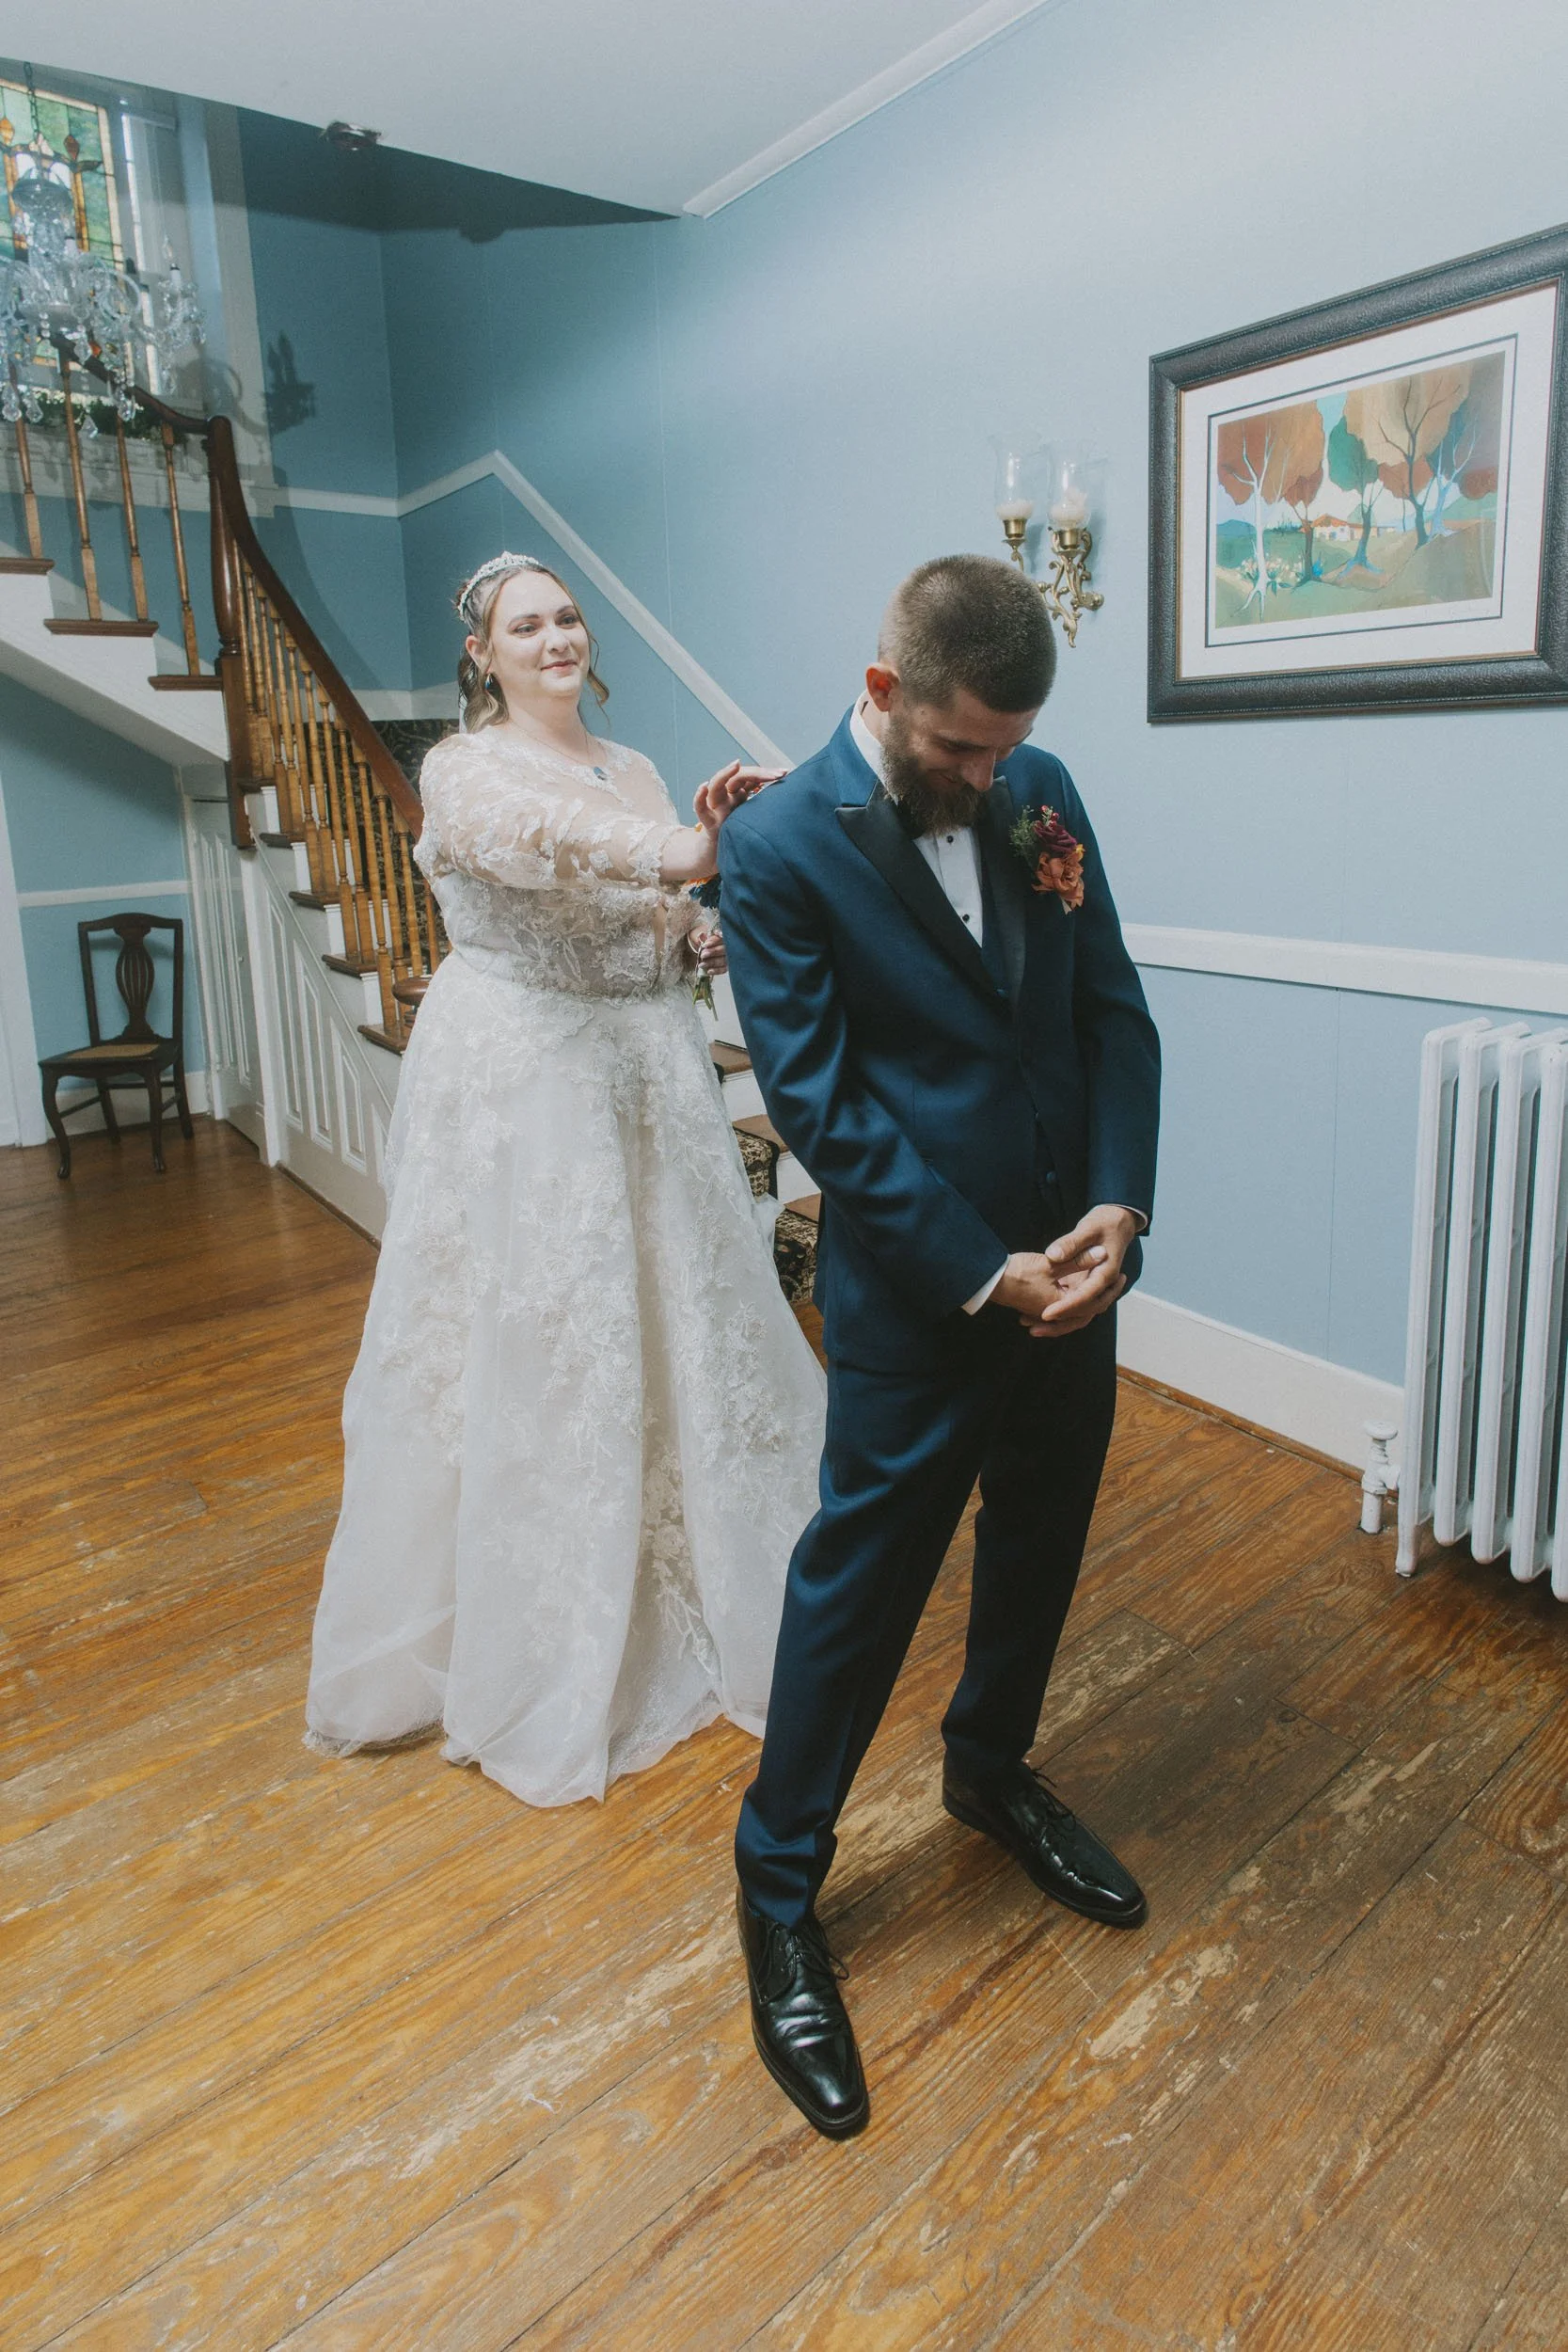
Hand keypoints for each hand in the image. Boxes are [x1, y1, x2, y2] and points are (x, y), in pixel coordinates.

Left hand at [691, 926, 727, 977]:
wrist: (713, 952)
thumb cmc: (711, 944)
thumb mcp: (708, 939)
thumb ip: (704, 937)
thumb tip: (701, 935)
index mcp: (726, 938)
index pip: (721, 939)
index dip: (713, 942)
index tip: (704, 945)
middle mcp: (731, 947)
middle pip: (724, 949)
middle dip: (713, 952)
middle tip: (702, 955)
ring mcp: (731, 957)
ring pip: (724, 960)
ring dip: (712, 962)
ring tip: (701, 965)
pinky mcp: (729, 966)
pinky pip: (724, 969)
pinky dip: (716, 971)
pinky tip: (709, 971)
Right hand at [693, 761, 784, 843]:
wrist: (719, 852)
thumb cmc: (736, 831)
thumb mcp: (751, 815)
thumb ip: (761, 804)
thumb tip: (784, 794)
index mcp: (737, 793)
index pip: (751, 776)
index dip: (766, 773)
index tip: (784, 772)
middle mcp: (726, 796)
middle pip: (737, 777)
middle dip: (757, 772)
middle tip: (777, 774)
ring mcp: (716, 807)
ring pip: (716, 785)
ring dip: (724, 774)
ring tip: (735, 764)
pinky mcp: (708, 822)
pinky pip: (700, 808)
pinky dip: (699, 797)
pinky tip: (704, 787)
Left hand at [1026, 1205, 1136, 1336]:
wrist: (1117, 1222)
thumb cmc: (1104, 1223)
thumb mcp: (1087, 1229)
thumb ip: (1071, 1243)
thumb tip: (1053, 1256)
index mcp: (1105, 1274)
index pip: (1085, 1297)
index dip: (1065, 1307)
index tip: (1045, 1314)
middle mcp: (1101, 1286)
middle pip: (1082, 1313)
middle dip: (1058, 1324)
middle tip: (1034, 1329)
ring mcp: (1092, 1287)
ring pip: (1077, 1313)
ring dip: (1056, 1323)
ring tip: (1030, 1326)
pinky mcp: (1084, 1284)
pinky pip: (1072, 1304)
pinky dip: (1057, 1311)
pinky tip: (1035, 1314)